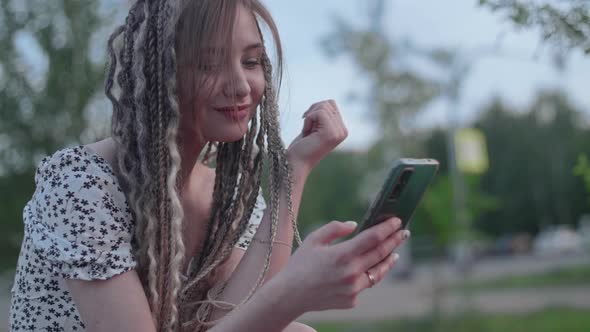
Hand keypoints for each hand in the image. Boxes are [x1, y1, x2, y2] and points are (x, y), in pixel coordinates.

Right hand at [274, 217, 408, 313]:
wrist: (290, 296)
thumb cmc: (299, 265)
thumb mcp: (314, 240)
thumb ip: (335, 228)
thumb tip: (355, 225)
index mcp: (342, 255)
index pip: (373, 238)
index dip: (387, 228)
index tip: (397, 221)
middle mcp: (351, 273)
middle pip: (380, 253)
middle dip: (394, 241)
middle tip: (403, 232)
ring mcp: (353, 289)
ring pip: (378, 272)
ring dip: (388, 260)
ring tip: (394, 252)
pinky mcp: (352, 300)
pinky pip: (365, 285)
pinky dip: (368, 275)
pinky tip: (371, 268)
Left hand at [286, 100, 347, 173]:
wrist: (296, 164)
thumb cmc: (301, 147)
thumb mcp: (315, 127)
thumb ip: (323, 116)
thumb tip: (328, 102)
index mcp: (341, 129)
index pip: (331, 104)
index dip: (315, 110)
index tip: (309, 125)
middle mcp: (343, 131)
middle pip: (328, 103)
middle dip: (312, 111)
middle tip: (307, 128)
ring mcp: (338, 133)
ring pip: (323, 106)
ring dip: (310, 117)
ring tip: (307, 132)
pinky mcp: (331, 133)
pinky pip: (319, 113)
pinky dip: (308, 120)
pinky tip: (306, 133)